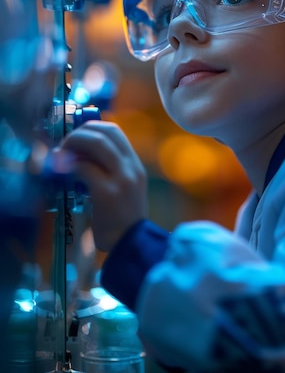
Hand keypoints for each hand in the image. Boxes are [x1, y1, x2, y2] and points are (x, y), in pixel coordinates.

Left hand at [57, 121, 146, 251]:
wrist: (130, 246)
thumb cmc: (122, 219)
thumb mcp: (122, 188)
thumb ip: (108, 170)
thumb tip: (78, 154)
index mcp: (134, 165)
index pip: (115, 131)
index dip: (92, 127)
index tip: (76, 136)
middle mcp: (131, 168)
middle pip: (105, 132)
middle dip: (80, 133)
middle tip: (64, 144)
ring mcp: (121, 179)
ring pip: (96, 144)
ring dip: (74, 144)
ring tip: (61, 154)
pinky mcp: (107, 193)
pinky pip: (85, 168)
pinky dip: (70, 166)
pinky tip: (61, 172)